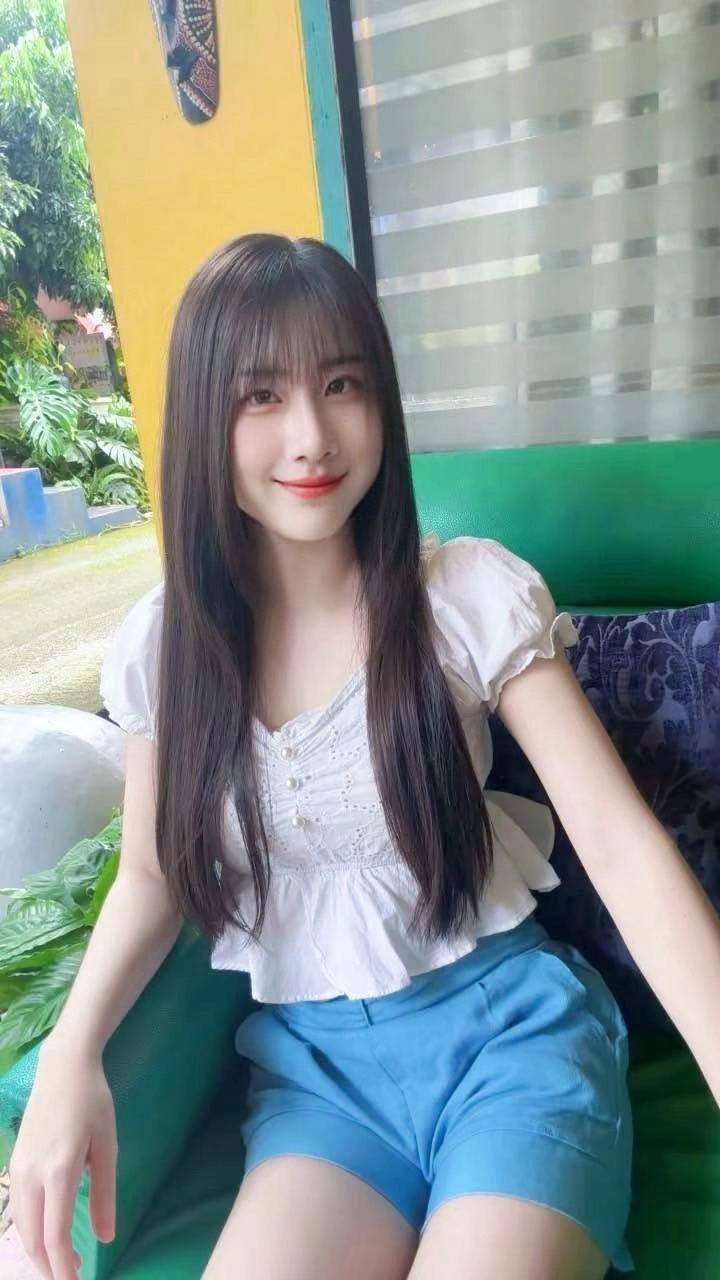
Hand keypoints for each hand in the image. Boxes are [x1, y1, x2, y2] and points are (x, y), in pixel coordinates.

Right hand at [8, 1040, 116, 1279]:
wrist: (62, 1069)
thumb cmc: (92, 1103)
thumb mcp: (107, 1146)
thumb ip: (104, 1194)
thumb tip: (105, 1236)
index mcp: (59, 1170)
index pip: (53, 1235)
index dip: (63, 1268)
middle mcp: (31, 1175)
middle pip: (32, 1238)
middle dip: (48, 1267)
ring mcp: (18, 1169)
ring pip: (21, 1226)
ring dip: (38, 1251)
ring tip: (61, 1263)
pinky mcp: (15, 1163)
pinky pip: (18, 1209)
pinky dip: (30, 1230)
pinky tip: (46, 1235)